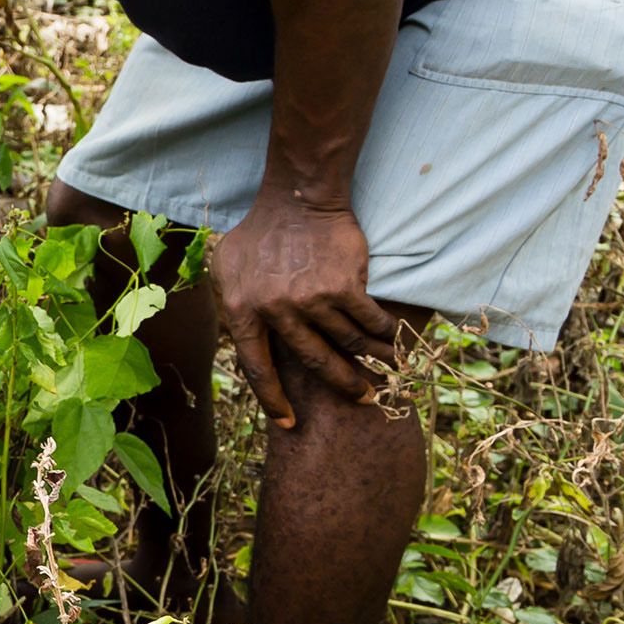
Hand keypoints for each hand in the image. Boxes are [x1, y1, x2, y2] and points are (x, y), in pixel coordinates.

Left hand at [208, 188, 396, 427]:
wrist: (296, 200)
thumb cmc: (258, 233)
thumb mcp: (226, 267)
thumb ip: (231, 302)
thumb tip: (237, 338)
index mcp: (241, 310)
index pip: (257, 368)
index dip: (273, 400)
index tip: (289, 423)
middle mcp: (274, 311)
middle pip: (314, 362)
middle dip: (344, 385)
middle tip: (364, 398)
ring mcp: (309, 300)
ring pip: (349, 343)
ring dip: (375, 360)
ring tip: (390, 370)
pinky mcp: (342, 286)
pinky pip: (369, 321)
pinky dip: (387, 334)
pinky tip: (396, 341)